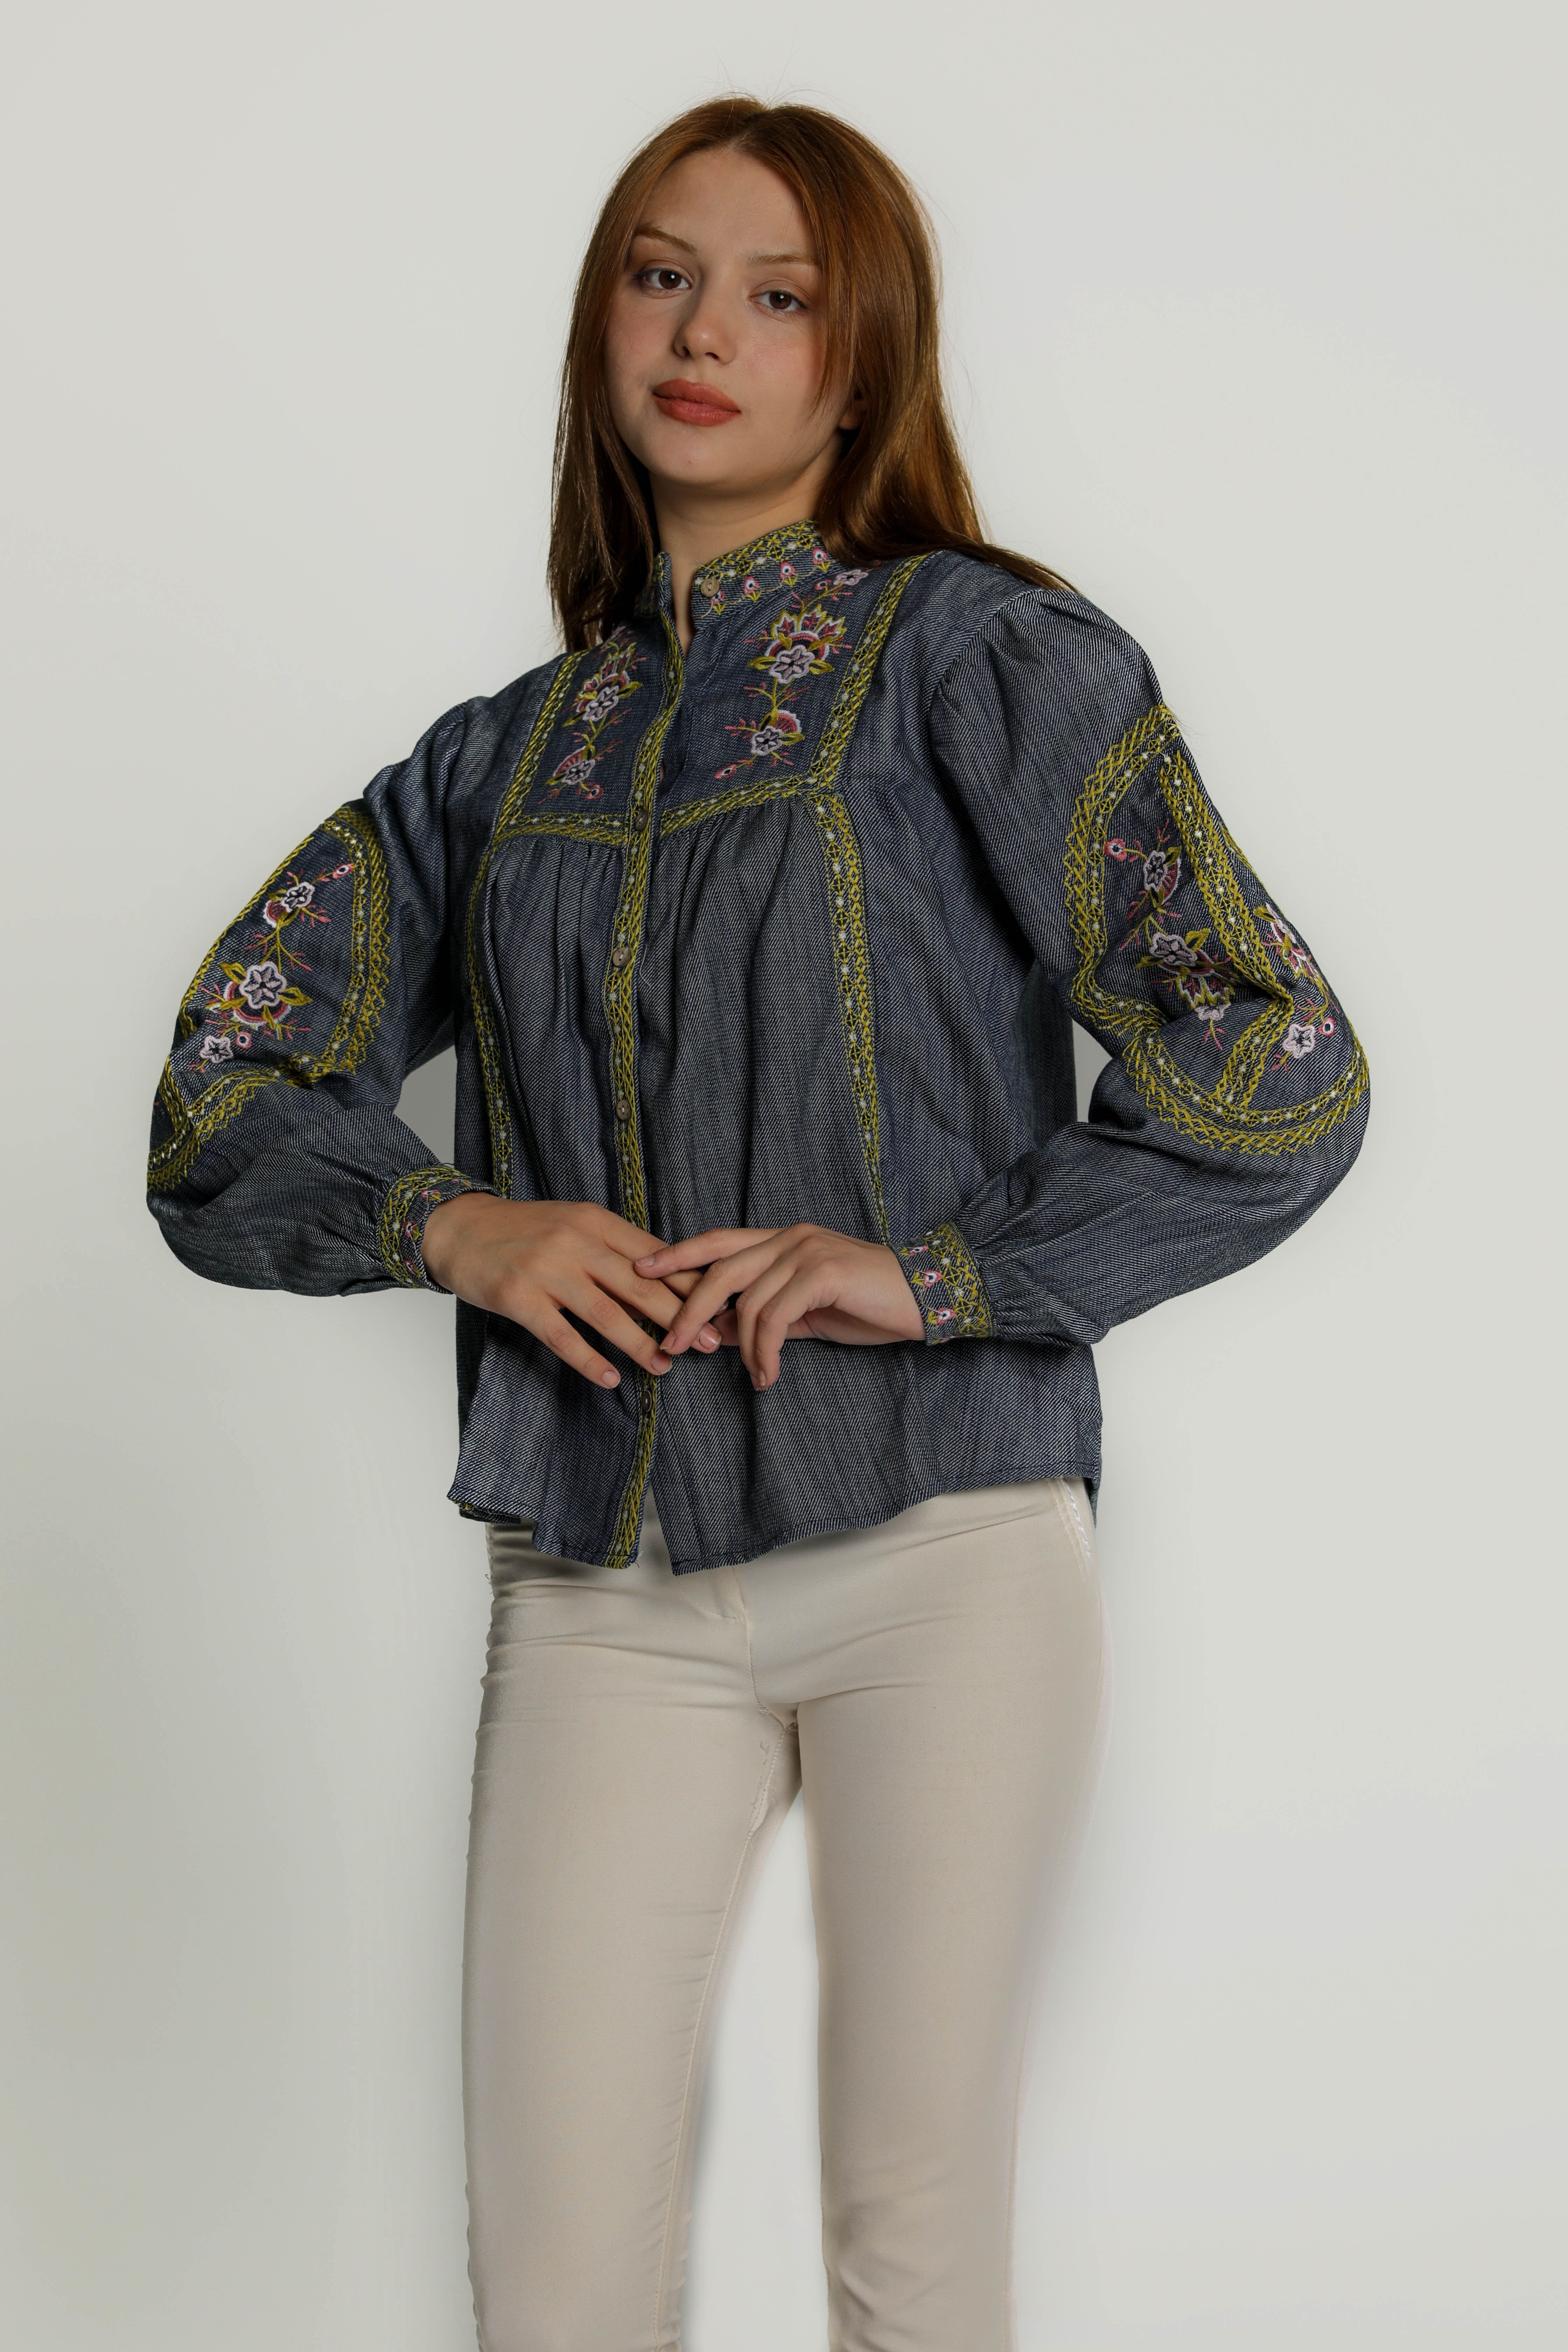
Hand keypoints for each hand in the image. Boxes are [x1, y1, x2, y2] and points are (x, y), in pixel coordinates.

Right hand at [421, 1194, 720, 1388]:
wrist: (459, 1228)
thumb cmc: (524, 1231)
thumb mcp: (574, 1224)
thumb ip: (613, 1246)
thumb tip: (664, 1277)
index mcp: (595, 1222)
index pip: (654, 1255)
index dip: (689, 1283)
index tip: (719, 1305)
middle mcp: (575, 1242)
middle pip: (639, 1284)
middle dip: (680, 1316)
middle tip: (710, 1342)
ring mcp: (547, 1270)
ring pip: (606, 1313)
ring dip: (640, 1343)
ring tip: (665, 1367)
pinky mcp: (520, 1297)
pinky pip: (562, 1335)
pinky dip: (589, 1359)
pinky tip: (611, 1378)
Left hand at [635, 1224, 923, 1390]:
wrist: (926, 1299)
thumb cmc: (868, 1305)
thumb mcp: (807, 1313)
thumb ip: (765, 1317)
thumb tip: (717, 1331)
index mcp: (783, 1239)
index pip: (719, 1242)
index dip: (678, 1255)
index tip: (641, 1272)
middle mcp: (790, 1237)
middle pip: (720, 1268)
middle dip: (687, 1308)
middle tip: (668, 1345)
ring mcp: (806, 1250)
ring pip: (747, 1300)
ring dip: (740, 1347)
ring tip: (752, 1376)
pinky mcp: (823, 1272)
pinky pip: (775, 1316)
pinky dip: (764, 1351)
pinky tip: (769, 1375)